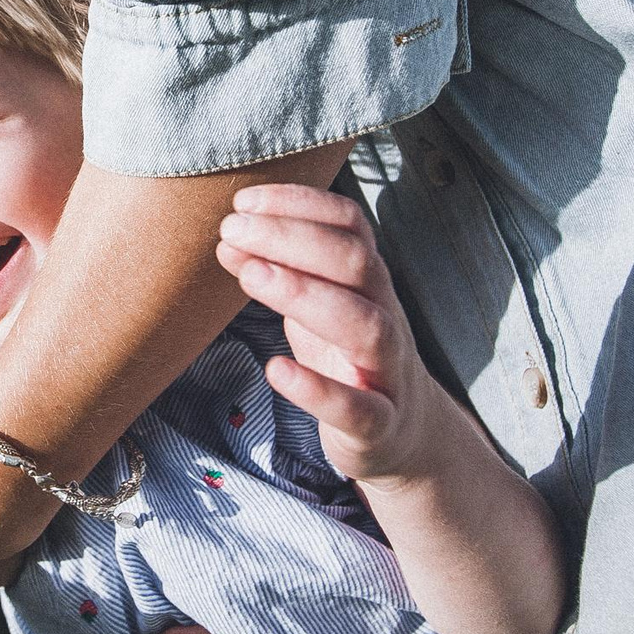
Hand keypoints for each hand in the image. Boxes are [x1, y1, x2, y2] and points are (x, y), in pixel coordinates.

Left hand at [215, 184, 460, 484]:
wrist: (402, 434)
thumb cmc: (348, 358)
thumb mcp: (315, 310)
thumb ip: (280, 274)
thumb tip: (230, 240)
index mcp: (369, 283)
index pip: (349, 224)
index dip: (301, 204)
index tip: (245, 200)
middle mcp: (385, 316)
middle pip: (356, 263)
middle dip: (293, 238)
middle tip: (233, 229)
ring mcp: (387, 371)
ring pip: (366, 326)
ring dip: (306, 295)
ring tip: (251, 275)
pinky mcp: (379, 424)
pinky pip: (358, 408)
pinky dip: (318, 390)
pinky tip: (276, 369)